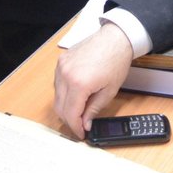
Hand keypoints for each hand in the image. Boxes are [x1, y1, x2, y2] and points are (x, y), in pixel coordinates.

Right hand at [54, 23, 134, 138]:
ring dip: (66, 106)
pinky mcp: (61, 61)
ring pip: (56, 96)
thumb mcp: (109, 91)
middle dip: (69, 119)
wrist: (115, 38)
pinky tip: (76, 94)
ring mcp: (61, 66)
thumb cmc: (116, 61)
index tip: (81, 133)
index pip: (70, 114)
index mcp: (79, 83)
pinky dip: (64, 93)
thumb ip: (94, 110)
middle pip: (59, 107)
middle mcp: (65, 74)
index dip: (75, 127)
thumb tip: (86, 123)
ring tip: (80, 109)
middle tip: (81, 125)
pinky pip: (57, 83)